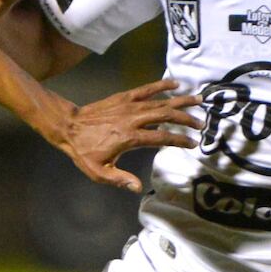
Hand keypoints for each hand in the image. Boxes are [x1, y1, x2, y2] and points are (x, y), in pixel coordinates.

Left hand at [55, 80, 202, 192]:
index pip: (162, 138)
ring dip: (180, 101)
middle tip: (202, 124)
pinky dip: (161, 85)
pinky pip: (146, 89)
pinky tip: (175, 83)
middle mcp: (133, 119)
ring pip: (160, 101)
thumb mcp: (98, 171)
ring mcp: (130, 105)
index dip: (179, 140)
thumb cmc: (84, 151)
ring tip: (199, 100)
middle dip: (186, 119)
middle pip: (166, 116)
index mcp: (130, 137)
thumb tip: (138, 187)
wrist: (68, 126)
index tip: (193, 143)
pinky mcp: (124, 97)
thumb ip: (119, 179)